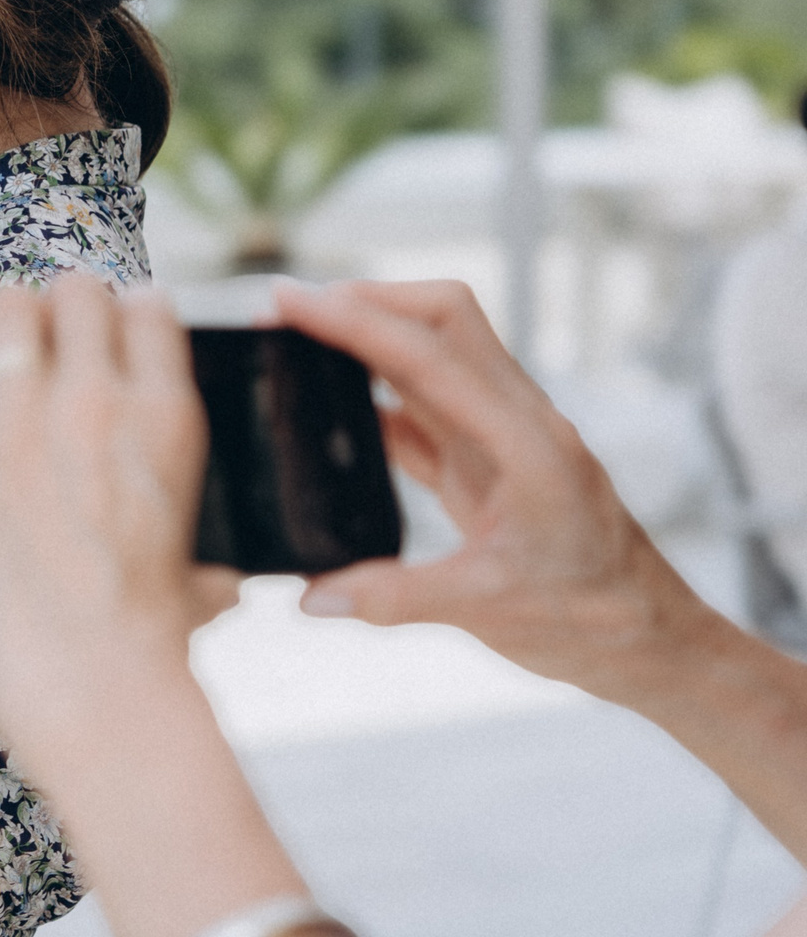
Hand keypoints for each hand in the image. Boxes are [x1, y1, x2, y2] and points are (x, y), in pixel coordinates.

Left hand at [0, 272, 235, 766]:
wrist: (98, 691)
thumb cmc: (154, 646)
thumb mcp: (206, 578)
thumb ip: (213, 555)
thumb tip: (228, 580)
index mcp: (167, 420)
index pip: (148, 310)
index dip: (127, 310)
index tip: (115, 321)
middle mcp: (96, 405)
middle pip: (76, 296)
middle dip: (64, 302)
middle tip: (52, 324)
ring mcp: (20, 430)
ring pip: (6, 315)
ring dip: (3, 315)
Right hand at [274, 279, 703, 702]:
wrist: (650, 639)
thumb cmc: (592, 619)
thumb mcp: (490, 612)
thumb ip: (395, 598)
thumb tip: (311, 594)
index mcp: (524, 443)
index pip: (427, 354)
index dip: (352, 321)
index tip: (286, 300)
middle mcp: (517, 421)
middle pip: (441, 317)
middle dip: (365, 298)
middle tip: (288, 310)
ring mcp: (503, 435)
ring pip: (432, 351)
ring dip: (368, 335)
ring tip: (295, 343)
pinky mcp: (488, 460)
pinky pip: (425, 404)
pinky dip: (375, 390)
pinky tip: (332, 407)